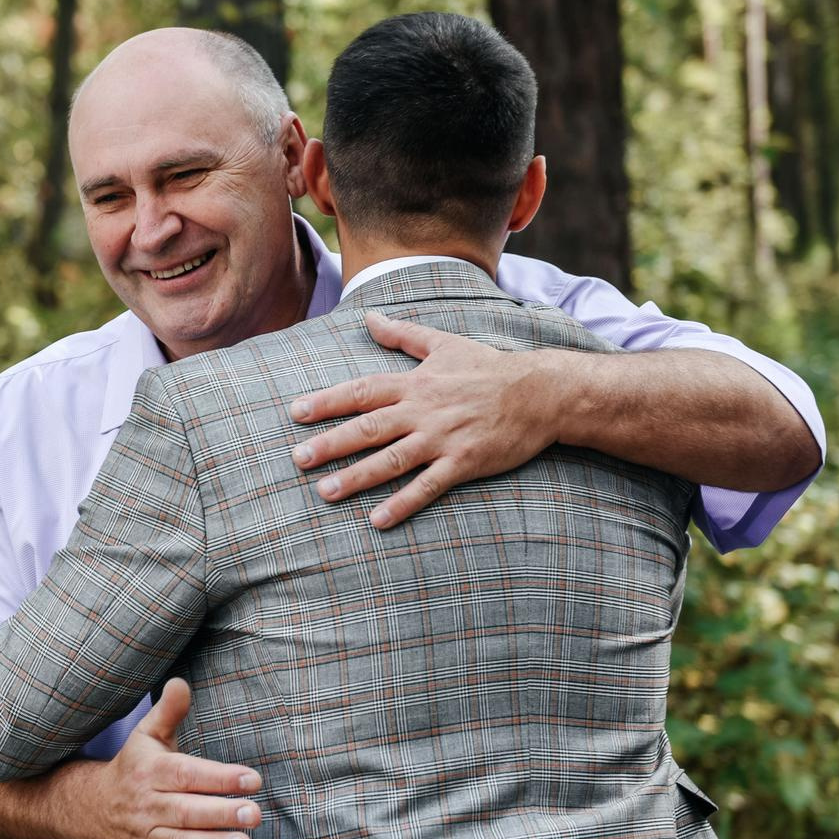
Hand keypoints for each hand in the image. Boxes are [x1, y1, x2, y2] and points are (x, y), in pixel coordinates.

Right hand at [93, 678, 262, 838]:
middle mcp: (148, 806)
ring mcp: (146, 838)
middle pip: (186, 812)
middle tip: (255, 814)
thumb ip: (168, 711)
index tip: (252, 779)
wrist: (91, 808)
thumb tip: (181, 680)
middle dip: (221, 814)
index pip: (188, 774)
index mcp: (151, 772)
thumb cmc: (134, 767)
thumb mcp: (147, 736)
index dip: (219, 777)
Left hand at [289, 310, 564, 528]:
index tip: (297, 412)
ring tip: (324, 491)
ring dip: (356, 477)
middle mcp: (423, 410)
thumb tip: (370, 318)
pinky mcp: (463, 462)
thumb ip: (403, 334)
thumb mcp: (444, 344)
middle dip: (330, 443)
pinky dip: (402, 503)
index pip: (362, 391)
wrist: (541, 393)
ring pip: (391, 460)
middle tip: (297, 458)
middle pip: (368, 428)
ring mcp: (442, 438)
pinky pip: (427, 486)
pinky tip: (377, 520)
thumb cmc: (490, 368)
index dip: (328, 401)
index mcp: (415, 383)